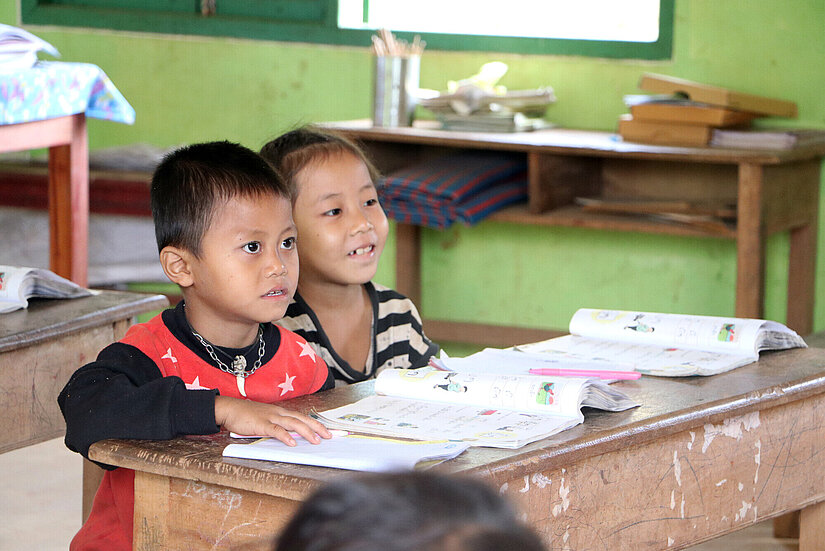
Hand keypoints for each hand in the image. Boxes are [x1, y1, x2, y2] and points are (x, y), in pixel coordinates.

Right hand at [214, 396, 331, 445]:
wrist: (230, 409)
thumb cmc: (246, 415)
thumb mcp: (265, 419)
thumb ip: (277, 426)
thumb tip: (290, 436)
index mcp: (280, 412)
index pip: (302, 416)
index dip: (315, 423)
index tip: (326, 430)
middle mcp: (279, 413)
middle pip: (302, 418)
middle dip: (317, 427)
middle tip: (328, 435)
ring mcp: (270, 417)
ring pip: (293, 423)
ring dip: (306, 432)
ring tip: (316, 441)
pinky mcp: (261, 424)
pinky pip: (276, 430)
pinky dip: (285, 436)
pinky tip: (292, 443)